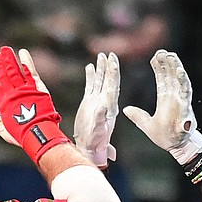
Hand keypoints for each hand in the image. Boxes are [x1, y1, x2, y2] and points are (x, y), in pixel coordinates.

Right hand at [0, 46, 69, 162]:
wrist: (38, 134)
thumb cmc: (22, 136)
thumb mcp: (5, 132)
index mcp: (2, 104)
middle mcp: (11, 94)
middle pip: (3, 75)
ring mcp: (24, 89)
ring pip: (14, 70)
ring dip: (9, 59)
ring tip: (5, 49)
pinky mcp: (36, 87)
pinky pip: (30, 71)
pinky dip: (26, 61)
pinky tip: (23, 53)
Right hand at [74, 52, 119, 167]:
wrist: (88, 146)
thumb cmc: (95, 142)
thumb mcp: (99, 131)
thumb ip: (100, 120)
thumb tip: (101, 107)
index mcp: (110, 106)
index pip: (113, 86)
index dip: (113, 73)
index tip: (114, 61)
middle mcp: (105, 101)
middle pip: (108, 80)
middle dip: (109, 67)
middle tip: (110, 54)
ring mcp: (96, 100)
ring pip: (99, 81)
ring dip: (101, 69)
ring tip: (101, 56)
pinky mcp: (88, 102)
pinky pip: (91, 86)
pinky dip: (90, 76)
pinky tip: (90, 67)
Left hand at [123, 50, 201, 164]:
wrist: (174, 147)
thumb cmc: (164, 136)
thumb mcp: (146, 125)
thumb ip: (137, 116)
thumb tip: (125, 109)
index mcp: (165, 99)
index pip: (162, 79)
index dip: (159, 68)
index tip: (155, 56)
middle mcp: (174, 97)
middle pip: (171, 76)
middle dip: (167, 63)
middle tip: (162, 51)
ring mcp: (181, 100)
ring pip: (179, 79)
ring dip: (175, 67)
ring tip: (171, 55)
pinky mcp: (186, 106)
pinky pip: (185, 91)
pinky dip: (183, 80)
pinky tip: (179, 70)